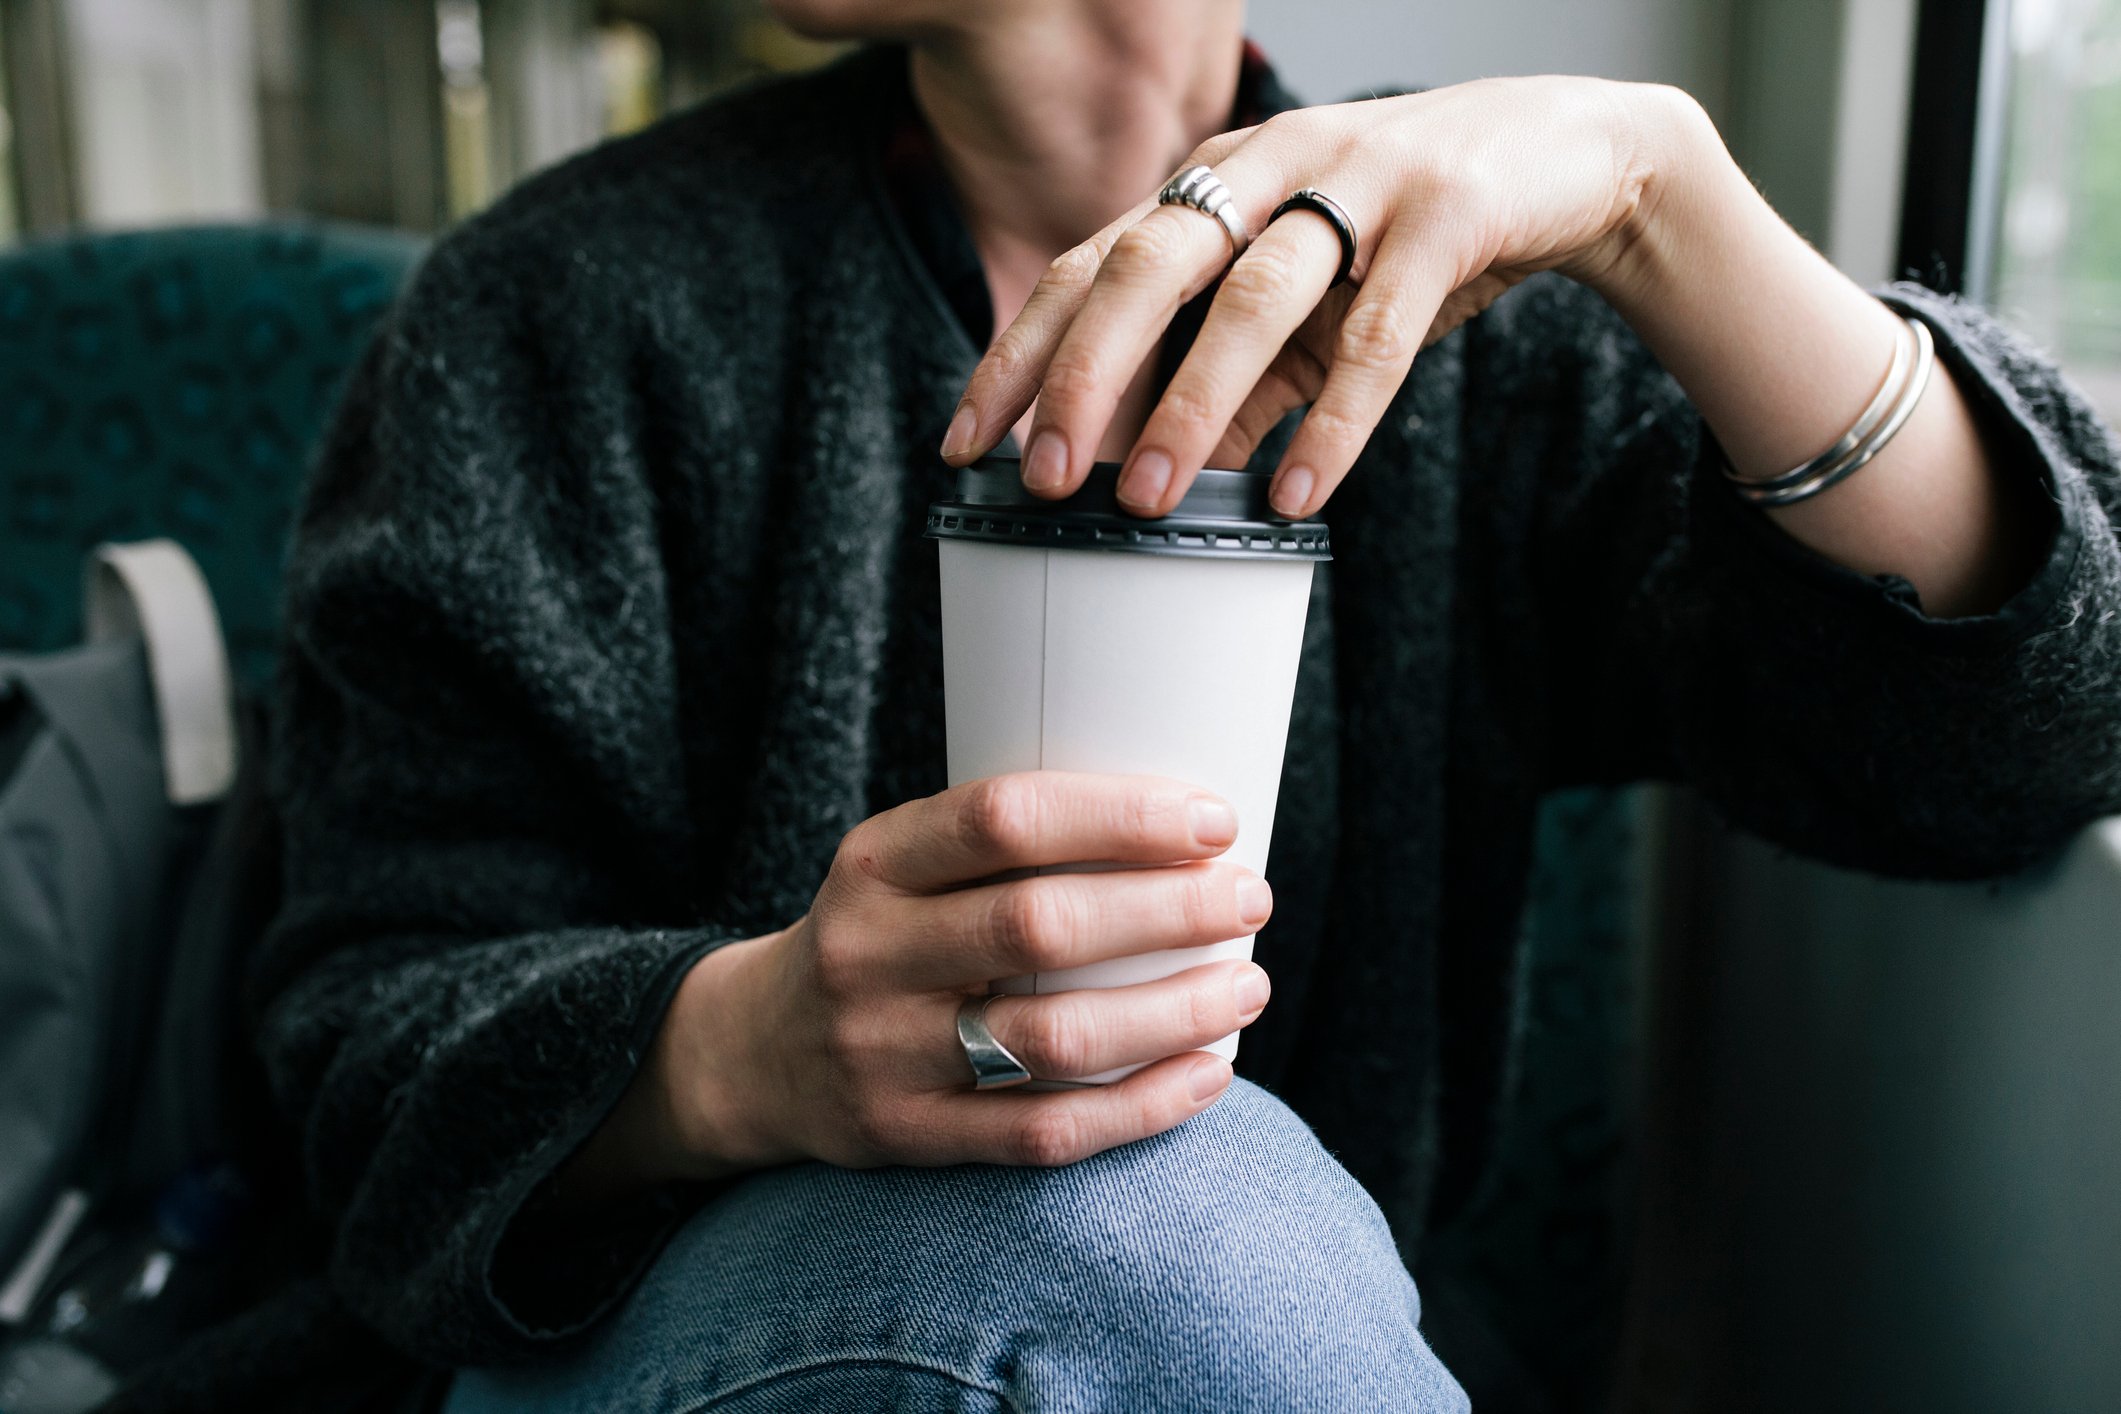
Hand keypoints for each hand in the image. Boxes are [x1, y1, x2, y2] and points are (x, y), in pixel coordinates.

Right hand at [575, 772, 1273, 1191]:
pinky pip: (1045, 1133)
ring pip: (1055, 1040)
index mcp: (873, 864)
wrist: (756, 1052)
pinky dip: (1142, 1106)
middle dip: (1171, 910)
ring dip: (1174, 1013)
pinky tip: (1207, 1073)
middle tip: (1250, 898)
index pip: (1005, 820)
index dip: (1121, 816)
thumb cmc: (880, 935)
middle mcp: (871, 955)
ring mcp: (886, 1055)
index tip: (1212, 819)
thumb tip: (1183, 831)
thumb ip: (1005, 849)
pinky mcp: (910, 1138)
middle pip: (1042, 927)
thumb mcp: (900, 866)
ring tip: (1247, 989)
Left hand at [940, 76, 1708, 519]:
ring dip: (1193, 401)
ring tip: (1149, 499)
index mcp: (1217, 180)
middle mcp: (1270, 165)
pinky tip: (1293, 494)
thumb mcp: (1305, 304)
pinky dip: (1331, 420)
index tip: (968, 440)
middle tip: (1042, 475)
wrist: (1570, 158)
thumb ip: (1233, 380)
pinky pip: (1377, 332)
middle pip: (1148, 263)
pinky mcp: (1447, 215)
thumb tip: (1157, 480)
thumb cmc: (1408, 234)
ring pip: (1253, 294)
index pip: (1091, 264)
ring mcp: (1359, 180)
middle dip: (1083, 373)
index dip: (1022, 351)